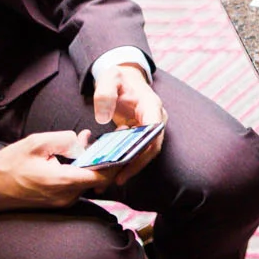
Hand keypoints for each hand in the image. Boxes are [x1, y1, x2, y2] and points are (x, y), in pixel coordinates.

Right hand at [0, 131, 111, 211]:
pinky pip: (77, 186)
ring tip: (85, 144)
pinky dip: (80, 172)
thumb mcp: (36, 143)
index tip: (125, 146)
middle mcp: (66, 196)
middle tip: (106, 139)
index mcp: (62, 182)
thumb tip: (84, 141)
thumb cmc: (8, 165)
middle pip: (98, 179)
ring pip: (87, 181)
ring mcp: (63, 202)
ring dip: (90, 164)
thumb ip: (65, 139)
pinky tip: (74, 157)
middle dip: (104, 159)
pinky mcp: (58, 203)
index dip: (117, 161)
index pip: (102, 176)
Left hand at [92, 62, 165, 180]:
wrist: (123, 77)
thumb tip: (103, 118)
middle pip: (151, 147)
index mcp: (152, 106)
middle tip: (116, 180)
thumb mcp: (109, 77)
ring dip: (130, 168)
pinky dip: (125, 162)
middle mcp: (156, 119)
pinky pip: (137, 151)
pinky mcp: (141, 134)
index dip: (144, 148)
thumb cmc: (118, 77)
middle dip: (135, 166)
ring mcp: (149, 128)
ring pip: (145, 152)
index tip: (128, 162)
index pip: (154, 130)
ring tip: (109, 182)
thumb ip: (104, 93)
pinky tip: (109, 172)